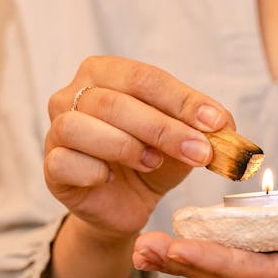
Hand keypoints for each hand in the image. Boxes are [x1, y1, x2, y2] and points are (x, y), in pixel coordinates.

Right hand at [44, 57, 232, 242]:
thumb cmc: (152, 160)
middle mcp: (72, 94)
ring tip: (154, 163)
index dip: (182, 100)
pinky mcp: (50, 166)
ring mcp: (56, 129)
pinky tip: (112, 179)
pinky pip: (65, 162)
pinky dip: (94, 171)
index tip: (217, 123)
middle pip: (114, 102)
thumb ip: (202, 128)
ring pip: (81, 126)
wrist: (126, 204)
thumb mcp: (184, 140)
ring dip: (126, 146)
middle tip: (200, 152)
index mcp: (105, 73)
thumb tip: (226, 126)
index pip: (144, 78)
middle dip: (163, 128)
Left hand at [134, 183, 277, 277]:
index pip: (265, 271)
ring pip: (235, 273)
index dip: (220, 262)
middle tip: (142, 250)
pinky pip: (244, 262)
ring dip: (190, 263)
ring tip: (145, 251)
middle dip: (189, 266)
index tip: (179, 249)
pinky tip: (179, 245)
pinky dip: (209, 254)